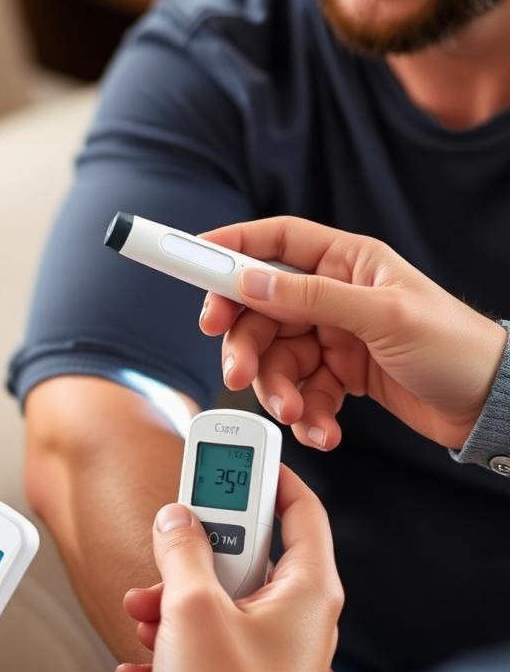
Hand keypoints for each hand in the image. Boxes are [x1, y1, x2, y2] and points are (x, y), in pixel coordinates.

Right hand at [115, 467, 342, 671]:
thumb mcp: (192, 608)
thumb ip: (182, 550)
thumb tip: (177, 519)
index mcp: (308, 591)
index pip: (302, 511)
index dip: (271, 477)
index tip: (240, 455)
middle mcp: (298, 622)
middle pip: (249, 556)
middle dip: (197, 551)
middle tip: (170, 537)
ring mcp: (271, 657)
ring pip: (218, 603)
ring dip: (172, 604)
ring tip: (144, 617)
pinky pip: (205, 647)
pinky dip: (172, 649)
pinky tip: (144, 667)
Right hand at [198, 217, 505, 450]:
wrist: (489, 406)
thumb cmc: (454, 345)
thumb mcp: (381, 315)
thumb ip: (311, 297)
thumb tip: (250, 280)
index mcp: (346, 262)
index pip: (275, 242)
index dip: (231, 247)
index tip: (191, 260)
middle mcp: (333, 296)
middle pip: (261, 310)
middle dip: (245, 344)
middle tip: (236, 373)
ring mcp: (333, 337)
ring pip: (275, 358)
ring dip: (276, 390)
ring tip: (295, 413)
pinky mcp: (338, 375)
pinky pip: (300, 390)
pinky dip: (306, 414)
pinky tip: (324, 429)